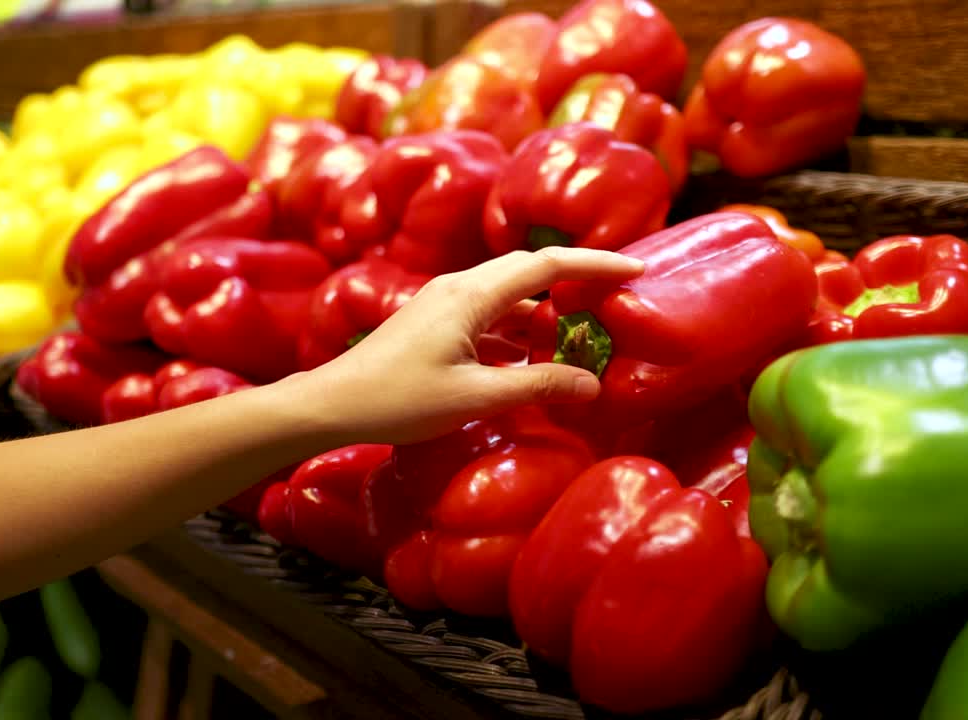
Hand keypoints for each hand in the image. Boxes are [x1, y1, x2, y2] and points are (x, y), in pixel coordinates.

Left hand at [307, 247, 643, 444]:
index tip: (636, 269)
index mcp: (471, 295)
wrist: (331, 404)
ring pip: (508, 297)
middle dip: (576, 281)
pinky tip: (531, 360)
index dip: (595, 264)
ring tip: (582, 338)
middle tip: (618, 297)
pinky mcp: (433, 323)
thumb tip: (593, 384)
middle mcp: (458, 288)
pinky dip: (517, 331)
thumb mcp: (474, 397)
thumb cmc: (397, 400)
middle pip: (530, 273)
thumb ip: (536, 384)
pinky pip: (488, 316)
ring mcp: (443, 303)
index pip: (547, 265)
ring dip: (545, 313)